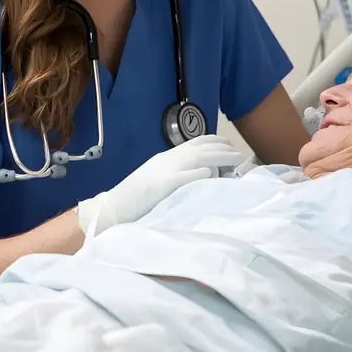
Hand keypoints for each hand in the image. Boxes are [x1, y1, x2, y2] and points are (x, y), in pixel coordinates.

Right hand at [77, 135, 243, 235]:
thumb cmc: (135, 199)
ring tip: (236, 160)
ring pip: (197, 158)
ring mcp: (164, 172)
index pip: (194, 143)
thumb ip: (176, 174)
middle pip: (200, 149)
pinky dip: (199, 173)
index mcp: (166, 158)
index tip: (229, 144)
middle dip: (222, 149)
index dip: (214, 142)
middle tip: (239, 153)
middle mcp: (167, 161)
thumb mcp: (157, 180)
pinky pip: (184, 176)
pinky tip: (213, 173)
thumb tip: (199, 174)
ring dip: (219, 158)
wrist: (112, 209)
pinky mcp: (161, 186)